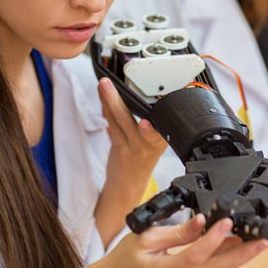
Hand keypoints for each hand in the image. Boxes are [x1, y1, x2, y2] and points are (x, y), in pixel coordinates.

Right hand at [62, 215, 267, 267]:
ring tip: (259, 241)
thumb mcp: (146, 239)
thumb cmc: (126, 261)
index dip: (214, 238)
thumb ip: (176, 232)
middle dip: (245, 254)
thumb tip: (200, 221)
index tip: (227, 222)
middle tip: (265, 240)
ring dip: (240, 256)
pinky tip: (238, 244)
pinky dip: (226, 257)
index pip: (197, 254)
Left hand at [96, 77, 167, 245]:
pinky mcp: (121, 149)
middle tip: (116, 83)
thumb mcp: (154, 138)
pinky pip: (112, 125)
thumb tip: (138, 86)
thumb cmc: (142, 157)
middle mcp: (152, 140)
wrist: (129, 185)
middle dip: (126, 98)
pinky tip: (102, 96)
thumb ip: (149, 116)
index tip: (156, 84)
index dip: (159, 98)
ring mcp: (136, 146)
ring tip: (105, 84)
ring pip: (122, 119)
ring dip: (112, 100)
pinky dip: (107, 110)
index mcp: (165, 135)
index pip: (163, 113)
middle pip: (140, 115)